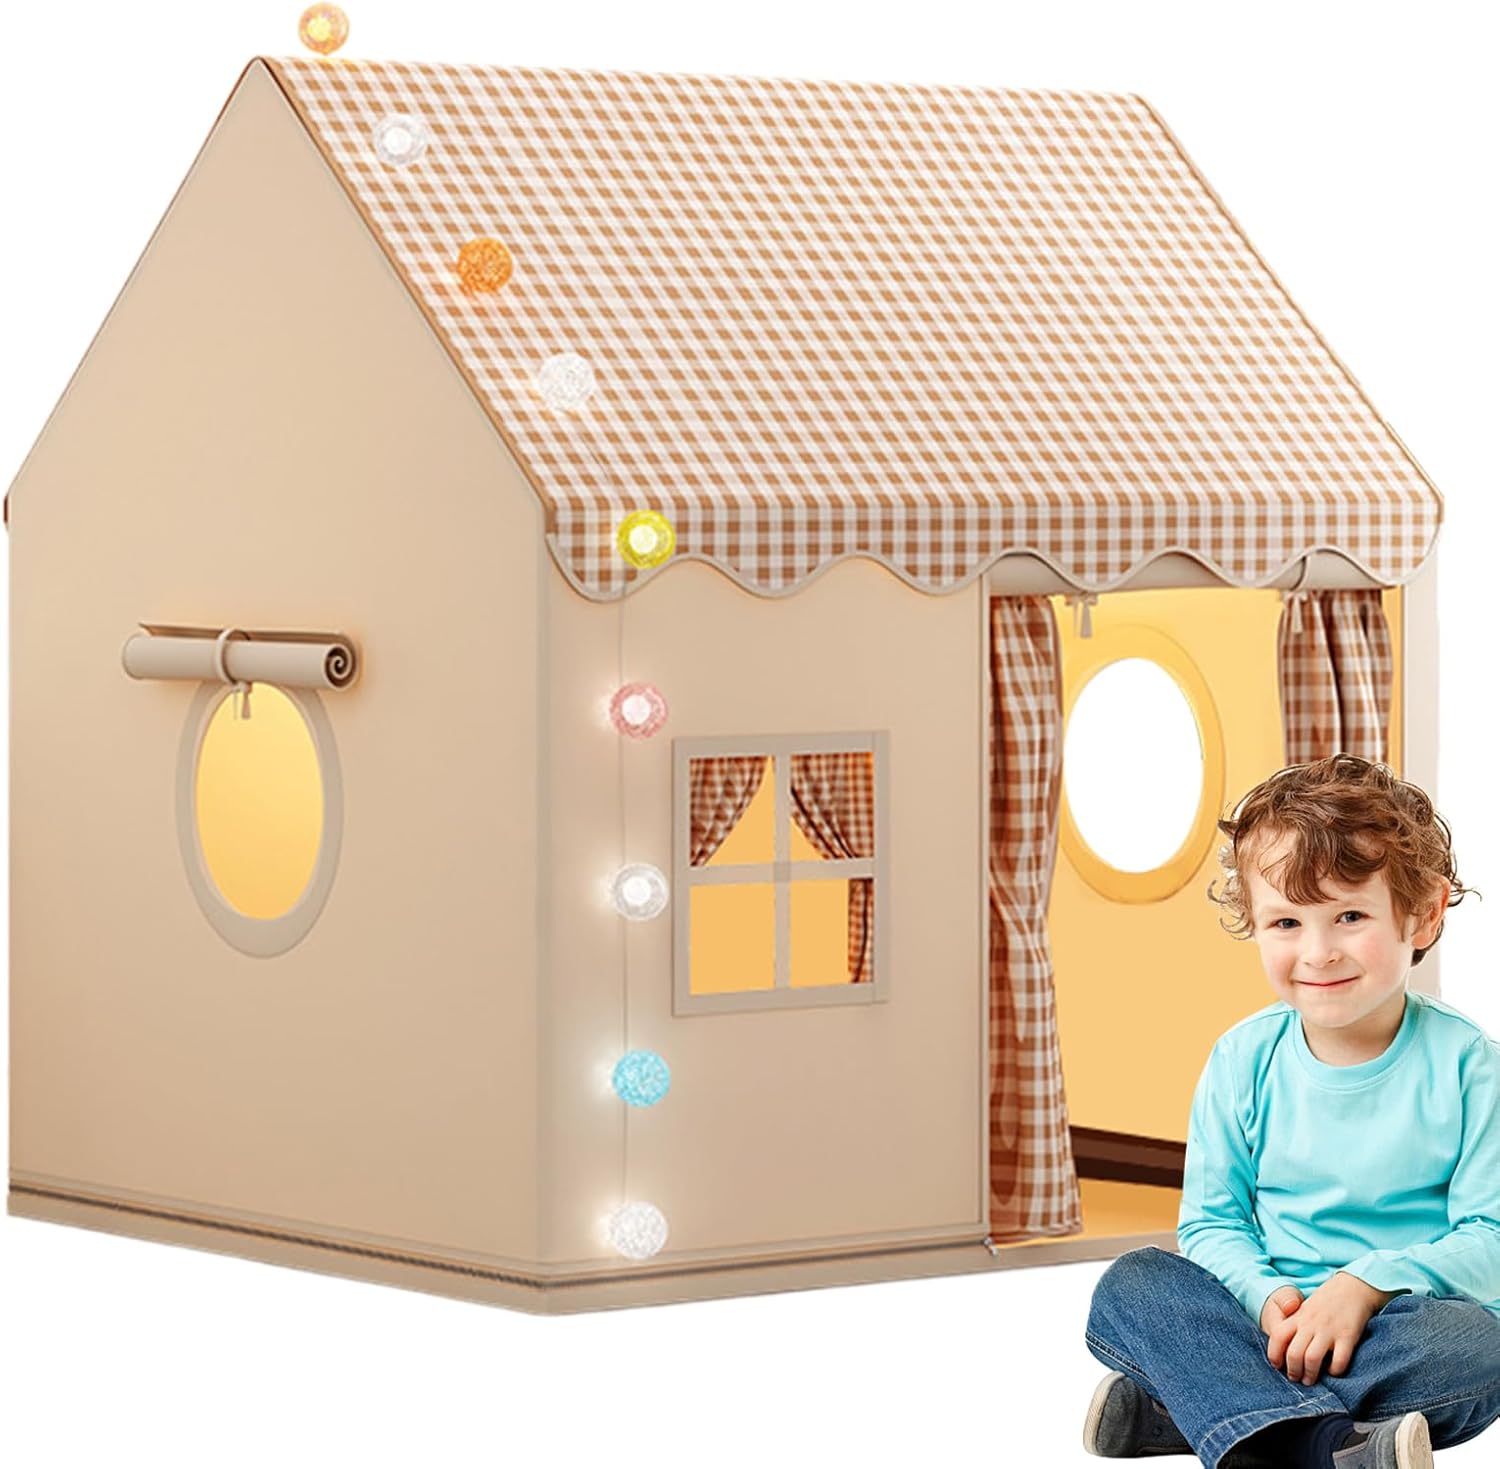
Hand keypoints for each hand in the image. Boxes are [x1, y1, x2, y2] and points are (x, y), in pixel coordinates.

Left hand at [1263, 1273, 1394, 1384]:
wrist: (1353, 1287)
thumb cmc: (1327, 1301)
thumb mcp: (1306, 1309)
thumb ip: (1296, 1325)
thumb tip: (1285, 1348)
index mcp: (1298, 1317)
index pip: (1278, 1335)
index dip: (1274, 1354)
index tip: (1277, 1365)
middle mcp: (1310, 1324)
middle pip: (1293, 1353)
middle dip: (1293, 1371)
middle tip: (1296, 1378)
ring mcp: (1329, 1331)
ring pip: (1311, 1359)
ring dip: (1310, 1374)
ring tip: (1311, 1380)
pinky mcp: (1348, 1337)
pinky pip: (1339, 1361)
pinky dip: (1335, 1371)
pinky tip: (1333, 1371)